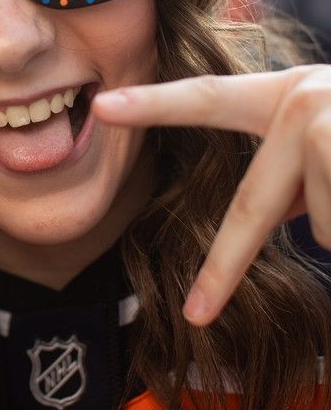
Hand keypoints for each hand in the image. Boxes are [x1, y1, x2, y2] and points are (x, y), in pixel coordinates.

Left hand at [93, 65, 330, 326]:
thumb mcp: (328, 137)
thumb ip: (291, 171)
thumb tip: (286, 220)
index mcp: (282, 96)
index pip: (206, 100)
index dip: (153, 104)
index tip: (101, 107)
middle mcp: (304, 103)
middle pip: (253, 207)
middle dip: (223, 268)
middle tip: (195, 314)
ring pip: (326, 227)